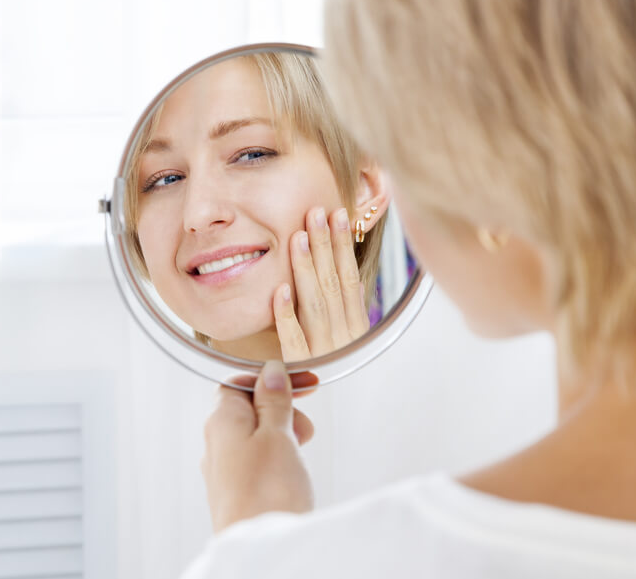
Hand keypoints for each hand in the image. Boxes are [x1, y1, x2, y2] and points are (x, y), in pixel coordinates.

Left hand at [201, 361, 313, 532]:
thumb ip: (273, 401)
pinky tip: (290, 474)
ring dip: (283, 437)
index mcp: (221, 421)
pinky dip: (278, 460)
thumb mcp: (278, 435)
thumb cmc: (266, 494)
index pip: (240, 383)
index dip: (272, 380)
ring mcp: (224, 470)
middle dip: (283, 412)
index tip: (303, 384)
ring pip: (256, 438)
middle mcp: (216, 443)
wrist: (260, 551)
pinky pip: (257, 463)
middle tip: (304, 429)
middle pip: (250, 410)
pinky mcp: (236, 492)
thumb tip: (270, 373)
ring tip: (299, 455)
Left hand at [272, 206, 369, 360]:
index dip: (343, 246)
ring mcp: (320, 351)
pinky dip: (286, 313)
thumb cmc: (326, 370)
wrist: (310, 423)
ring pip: (313, 304)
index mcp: (355, 327)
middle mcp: (341, 338)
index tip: (338, 214)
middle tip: (316, 212)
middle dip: (324, 246)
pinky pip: (290, 339)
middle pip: (331, 285)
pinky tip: (280, 289)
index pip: (348, 277)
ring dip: (307, 269)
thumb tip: (336, 265)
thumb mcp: (341, 338)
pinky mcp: (297, 367)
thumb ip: (339, 307)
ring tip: (301, 236)